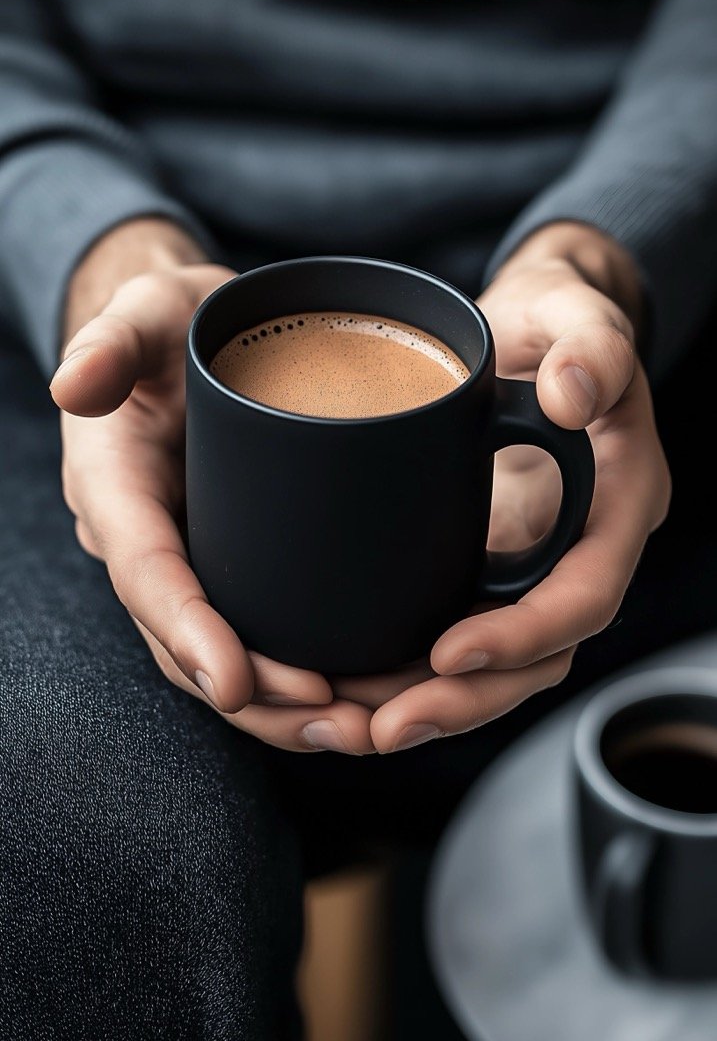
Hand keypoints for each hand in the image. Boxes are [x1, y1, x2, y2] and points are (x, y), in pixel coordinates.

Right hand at [51, 219, 373, 753]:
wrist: (197, 331)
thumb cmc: (171, 321)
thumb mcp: (141, 311)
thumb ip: (110, 341)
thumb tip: (74, 386)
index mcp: (116, 490)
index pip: (146, 573)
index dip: (186, 630)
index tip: (236, 680)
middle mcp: (150, 540)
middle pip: (190, 641)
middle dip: (258, 694)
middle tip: (339, 720)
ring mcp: (197, 555)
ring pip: (231, 652)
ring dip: (291, 705)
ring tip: (369, 729)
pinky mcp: (240, 557)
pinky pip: (265, 628)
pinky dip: (308, 672)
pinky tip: (370, 695)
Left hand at [334, 223, 670, 752]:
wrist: (530, 333)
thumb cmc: (556, 320)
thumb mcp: (576, 315)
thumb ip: (590, 346)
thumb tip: (572, 393)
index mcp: (614, 506)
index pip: (584, 596)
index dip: (525, 634)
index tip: (451, 650)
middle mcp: (574, 553)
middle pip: (534, 661)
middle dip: (463, 702)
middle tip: (382, 727)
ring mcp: (526, 569)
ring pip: (489, 669)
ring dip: (422, 706)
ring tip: (345, 729)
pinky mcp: (478, 568)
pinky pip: (447, 639)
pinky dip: (401, 673)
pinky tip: (341, 691)